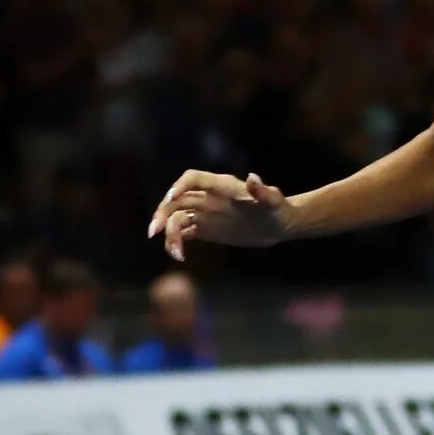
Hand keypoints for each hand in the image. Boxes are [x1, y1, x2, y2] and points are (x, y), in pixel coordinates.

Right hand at [146, 169, 288, 261]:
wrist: (278, 225)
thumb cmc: (277, 209)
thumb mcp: (273, 201)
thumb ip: (263, 191)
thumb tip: (253, 178)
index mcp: (220, 185)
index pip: (193, 179)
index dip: (179, 186)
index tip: (171, 198)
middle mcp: (206, 197)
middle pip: (176, 199)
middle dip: (163, 212)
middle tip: (155, 231)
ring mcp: (203, 213)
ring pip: (176, 218)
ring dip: (169, 232)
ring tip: (175, 253)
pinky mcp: (203, 229)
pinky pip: (183, 233)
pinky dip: (176, 242)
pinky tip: (179, 256)